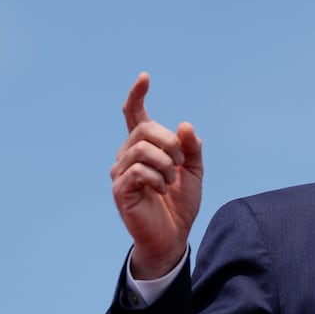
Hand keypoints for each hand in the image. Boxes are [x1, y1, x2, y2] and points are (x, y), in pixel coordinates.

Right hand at [110, 72, 203, 278]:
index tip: (145, 77)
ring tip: (171, 182)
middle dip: (170, 142)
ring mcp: (121, 172)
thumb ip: (191, 147)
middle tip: (181, 162)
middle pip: (145, 129)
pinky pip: (138, 170)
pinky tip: (161, 190)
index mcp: (145, 148)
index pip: (135, 115)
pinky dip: (156, 178)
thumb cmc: (180, 203)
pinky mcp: (120, 190)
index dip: (137, 95)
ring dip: (166, 164)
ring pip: (142, 149)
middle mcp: (128, 155)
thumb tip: (184, 126)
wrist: (174, 235)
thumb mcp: (194, 171)